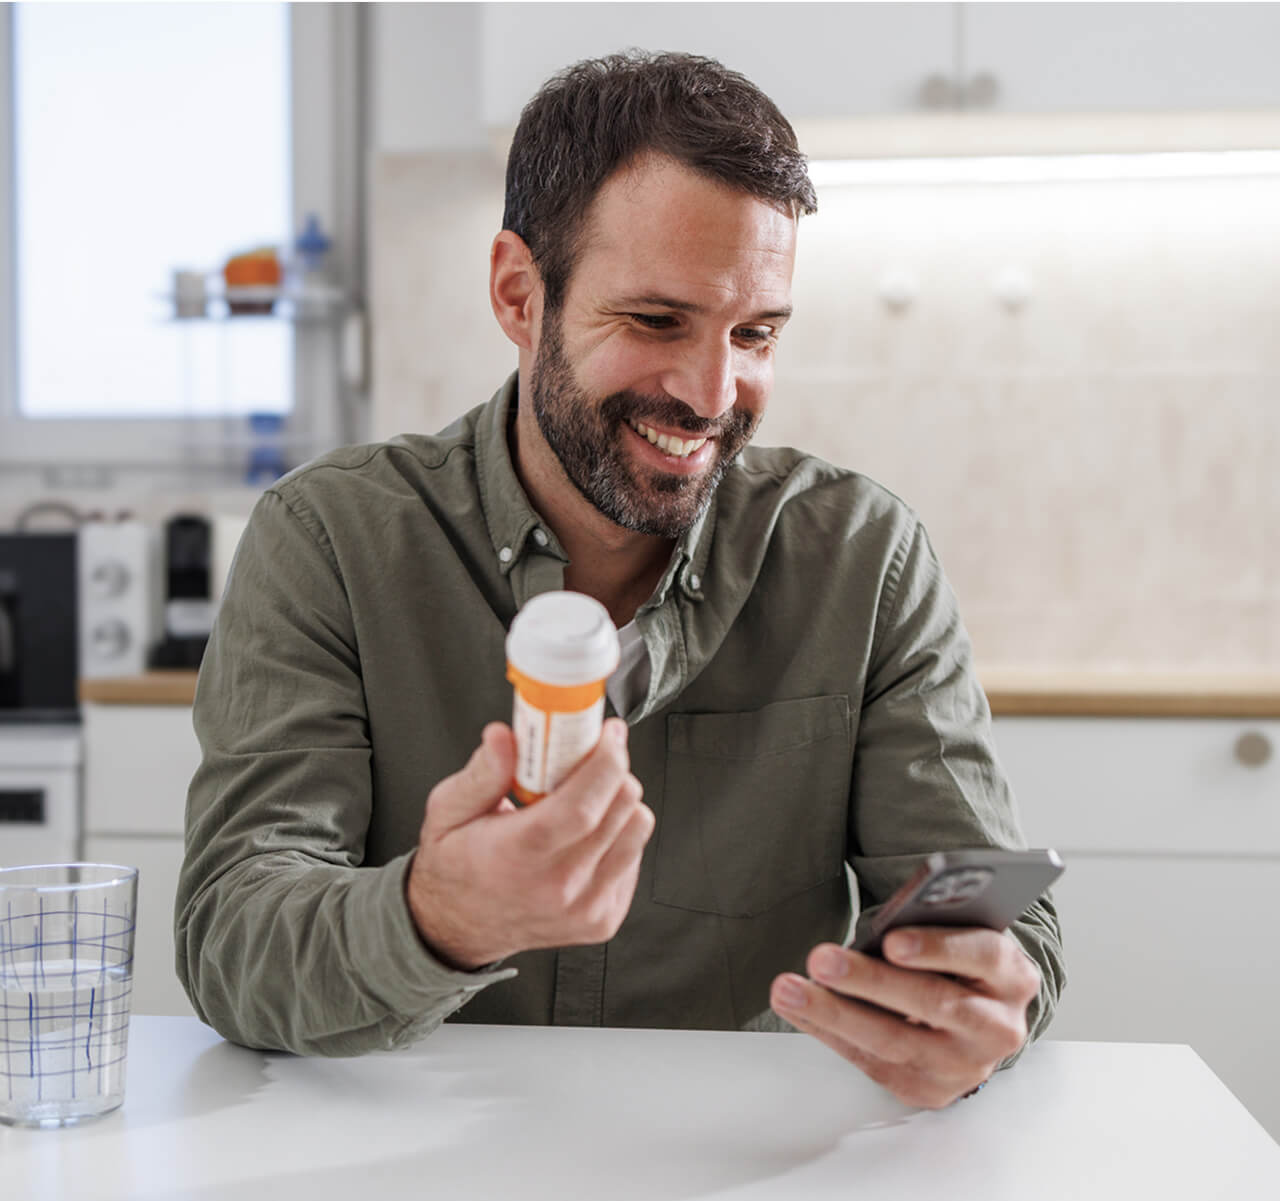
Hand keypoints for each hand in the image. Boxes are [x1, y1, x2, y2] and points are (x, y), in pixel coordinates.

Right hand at [406, 718, 654, 969]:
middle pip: (621, 808)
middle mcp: (559, 886)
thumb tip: (504, 737)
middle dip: (614, 769)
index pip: (583, 806)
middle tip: (590, 758)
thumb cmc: (457, 865)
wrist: (460, 925)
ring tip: (586, 799)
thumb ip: (482, 772)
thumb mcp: (449, 810)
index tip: (608, 734)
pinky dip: (620, 834)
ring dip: (620, 801)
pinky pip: (635, 856)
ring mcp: (586, 907)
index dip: (606, 761)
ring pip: (638, 827)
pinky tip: (586, 834)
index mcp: (519, 855)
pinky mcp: (604, 918)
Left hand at [769, 928, 1040, 1107]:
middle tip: (821, 959)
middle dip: (870, 981)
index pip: (982, 956)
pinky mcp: (930, 1090)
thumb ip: (929, 930)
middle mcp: (997, 1026)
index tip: (891, 940)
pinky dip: (828, 1032)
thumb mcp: (959, 937)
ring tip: (789, 988)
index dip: (936, 948)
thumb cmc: (959, 964)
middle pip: (932, 1002)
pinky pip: (872, 1062)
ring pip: (895, 1041)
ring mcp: (965, 1066)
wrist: (980, 1019)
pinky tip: (797, 1008)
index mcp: (1012, 976)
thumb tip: (874, 934)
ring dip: (834, 1012)